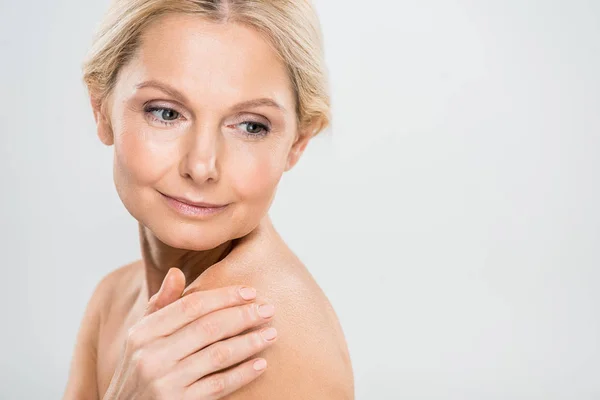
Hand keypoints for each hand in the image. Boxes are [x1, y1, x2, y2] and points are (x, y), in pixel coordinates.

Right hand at [102, 267, 276, 399]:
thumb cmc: (137, 369)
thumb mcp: (140, 337)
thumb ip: (160, 306)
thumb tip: (176, 272)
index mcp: (143, 333)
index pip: (191, 306)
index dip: (224, 296)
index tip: (250, 291)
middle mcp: (151, 356)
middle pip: (208, 328)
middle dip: (243, 316)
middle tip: (268, 310)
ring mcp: (165, 383)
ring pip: (218, 355)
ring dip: (249, 343)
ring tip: (271, 334)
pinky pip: (219, 386)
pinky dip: (242, 374)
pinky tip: (261, 364)